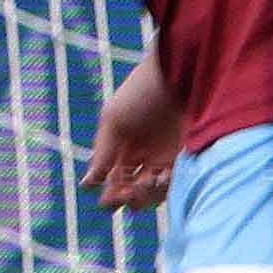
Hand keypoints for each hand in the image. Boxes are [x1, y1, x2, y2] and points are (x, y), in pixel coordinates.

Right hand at [84, 53, 179, 213]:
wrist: (181, 74)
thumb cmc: (141, 92)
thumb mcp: (113, 120)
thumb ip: (102, 153)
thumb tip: (87, 184)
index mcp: (119, 147)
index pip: (113, 181)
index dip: (111, 195)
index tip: (109, 199)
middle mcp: (141, 155)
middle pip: (132, 190)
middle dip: (128, 198)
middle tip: (128, 194)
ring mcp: (164, 156)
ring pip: (153, 191)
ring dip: (147, 195)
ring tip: (147, 182)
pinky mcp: (185, 156)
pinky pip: (174, 182)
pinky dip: (166, 187)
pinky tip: (162, 177)